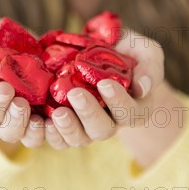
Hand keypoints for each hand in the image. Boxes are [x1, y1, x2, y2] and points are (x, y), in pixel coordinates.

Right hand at [0, 20, 41, 147]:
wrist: (34, 47)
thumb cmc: (0, 40)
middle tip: (6, 88)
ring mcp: (12, 120)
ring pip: (9, 132)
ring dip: (15, 121)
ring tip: (22, 104)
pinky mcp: (35, 124)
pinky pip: (34, 138)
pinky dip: (38, 132)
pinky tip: (44, 120)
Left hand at [44, 29, 163, 149]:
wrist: (103, 50)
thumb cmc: (130, 51)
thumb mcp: (146, 51)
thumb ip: (150, 65)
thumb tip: (143, 86)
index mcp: (134, 108)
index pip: (129, 112)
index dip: (118, 101)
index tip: (105, 83)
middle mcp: (111, 122)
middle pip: (102, 130)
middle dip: (89, 114)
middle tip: (76, 94)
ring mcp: (86, 125)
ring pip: (78, 138)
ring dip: (67, 128)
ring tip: (58, 112)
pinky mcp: (65, 122)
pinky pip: (56, 137)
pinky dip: (46, 132)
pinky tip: (38, 120)